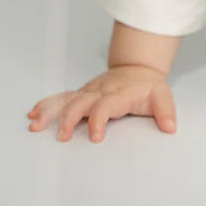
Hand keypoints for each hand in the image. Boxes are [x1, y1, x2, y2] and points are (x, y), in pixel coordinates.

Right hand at [26, 65, 176, 141]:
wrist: (137, 67)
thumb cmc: (147, 85)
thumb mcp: (162, 95)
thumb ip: (165, 111)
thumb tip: (170, 127)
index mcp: (118, 93)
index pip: (105, 106)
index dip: (99, 120)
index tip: (96, 137)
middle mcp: (99, 91)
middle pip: (80, 102)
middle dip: (70, 119)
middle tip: (63, 137)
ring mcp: (88, 91)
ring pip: (66, 100)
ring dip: (51, 112)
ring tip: (35, 125)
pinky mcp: (82, 93)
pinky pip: (61, 98)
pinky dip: (47, 105)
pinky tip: (34, 114)